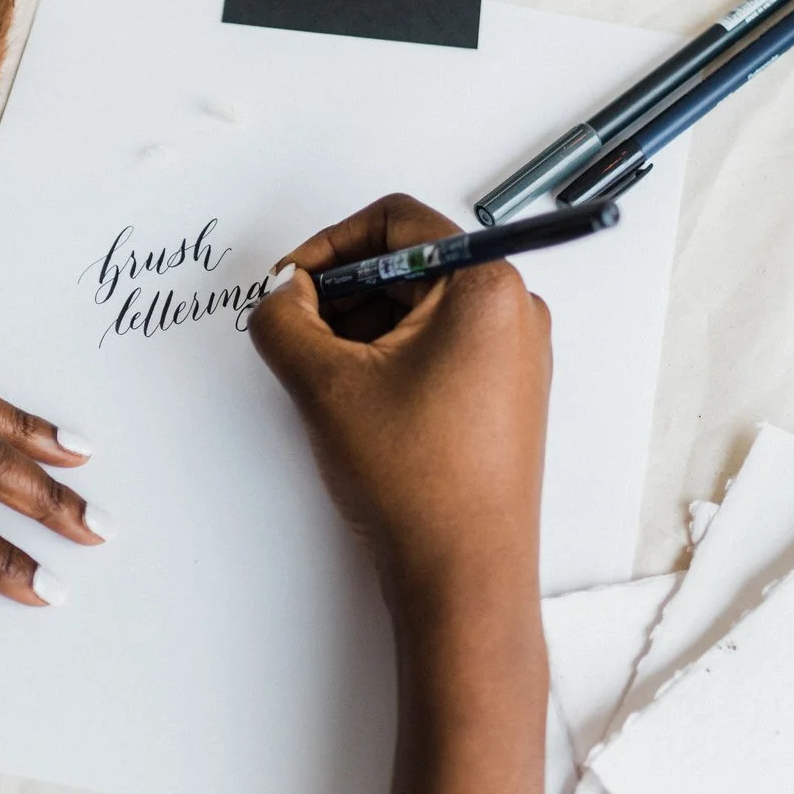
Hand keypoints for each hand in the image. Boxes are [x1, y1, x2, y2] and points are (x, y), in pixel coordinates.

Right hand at [249, 195, 550, 593]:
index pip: (397, 220)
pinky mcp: (503, 394)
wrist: (463, 574)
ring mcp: (514, 355)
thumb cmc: (416, 481)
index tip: (292, 283)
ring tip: (326, 381)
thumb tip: (279, 295)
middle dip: (343, 294)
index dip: (329, 245)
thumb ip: (284, 319)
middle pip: (408, 263)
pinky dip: (390, 360)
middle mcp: (514, 311)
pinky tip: (358, 403)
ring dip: (362, 330)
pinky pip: (437, 348)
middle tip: (299, 336)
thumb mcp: (325, 384)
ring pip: (418, 310)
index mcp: (486, 286)